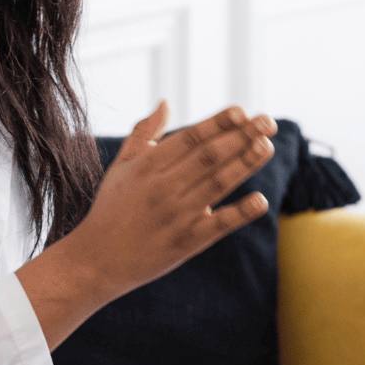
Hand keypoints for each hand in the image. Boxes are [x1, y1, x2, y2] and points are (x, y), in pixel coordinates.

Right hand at [18, 102, 276, 346]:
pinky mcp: (186, 243)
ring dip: (245, 163)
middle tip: (268, 121)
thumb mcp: (121, 167)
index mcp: (148, 166)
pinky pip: (217, 225)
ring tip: (267, 145)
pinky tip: (261, 200)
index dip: (217, 123)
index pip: (190, 138)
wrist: (96, 261)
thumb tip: (166, 102)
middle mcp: (163, 187)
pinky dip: (240, 213)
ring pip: (217, 184)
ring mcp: (176, 215)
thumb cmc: (111, 209)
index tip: (242, 110)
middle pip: (209, 156)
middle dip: (241, 136)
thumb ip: (144, 133)